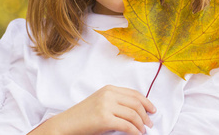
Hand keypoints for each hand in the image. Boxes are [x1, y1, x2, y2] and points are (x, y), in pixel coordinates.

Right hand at [29, 85, 155, 134]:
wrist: (66, 124)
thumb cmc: (83, 117)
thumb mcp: (100, 103)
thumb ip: (115, 102)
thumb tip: (136, 110)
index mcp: (108, 89)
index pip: (134, 93)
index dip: (146, 102)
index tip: (152, 110)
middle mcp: (108, 94)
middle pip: (136, 103)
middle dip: (146, 115)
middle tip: (149, 124)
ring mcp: (106, 106)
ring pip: (133, 115)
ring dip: (141, 125)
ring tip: (143, 131)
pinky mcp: (104, 118)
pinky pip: (127, 126)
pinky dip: (135, 132)